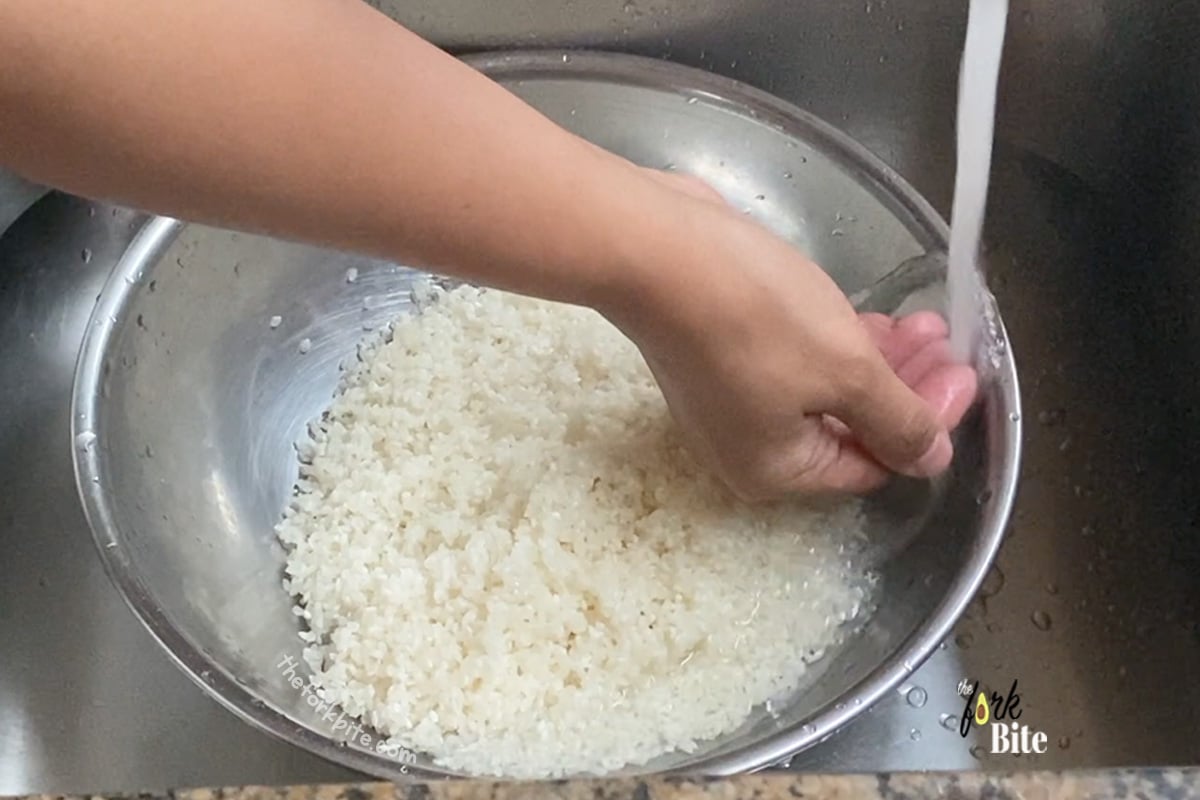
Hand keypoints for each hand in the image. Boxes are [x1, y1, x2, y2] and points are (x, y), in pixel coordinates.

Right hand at [600, 171, 977, 500]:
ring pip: (823, 390)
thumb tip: (931, 461)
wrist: (656, 250)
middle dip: (905, 385)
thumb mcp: (847, 373)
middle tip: (948, 342)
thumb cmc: (757, 317)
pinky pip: (793, 362)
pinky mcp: (719, 353)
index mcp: (776, 471)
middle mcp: (747, 447)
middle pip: (849, 428)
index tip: (965, 372)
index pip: (874, 464)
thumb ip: (899, 420)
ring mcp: (728, 399)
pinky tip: (870, 314)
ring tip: (922, 319)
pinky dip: (834, 344)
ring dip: (876, 358)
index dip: (926, 423)